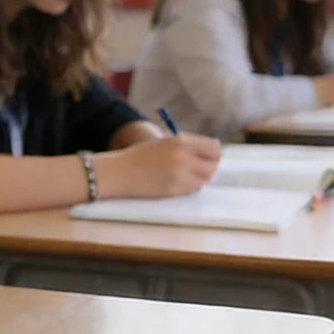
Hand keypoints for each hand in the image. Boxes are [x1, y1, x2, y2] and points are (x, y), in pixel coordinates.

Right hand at [100, 134, 220, 198]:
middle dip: (209, 165)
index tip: (207, 155)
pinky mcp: (176, 190)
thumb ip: (187, 145)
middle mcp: (184, 158)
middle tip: (199, 167)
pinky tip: (179, 181)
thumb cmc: (140, 155)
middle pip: (214, 164)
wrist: (119, 172)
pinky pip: (194, 188)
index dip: (212, 152)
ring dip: (201, 177)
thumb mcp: (164, 142)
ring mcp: (181, 176)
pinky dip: (191, 186)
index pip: (214, 148)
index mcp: (181, 142)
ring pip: (206, 178)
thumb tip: (212, 151)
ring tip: (187, 174)